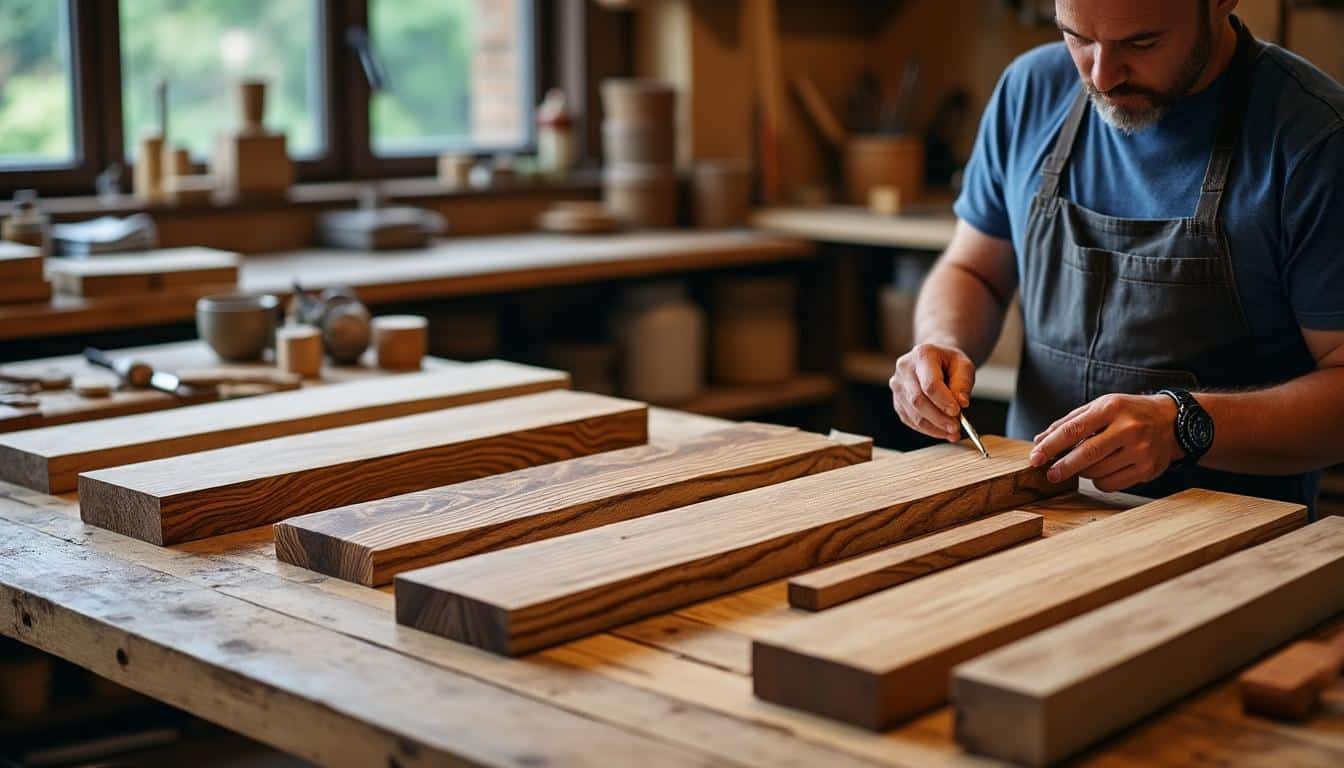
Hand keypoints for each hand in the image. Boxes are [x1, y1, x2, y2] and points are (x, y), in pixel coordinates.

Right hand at [889, 343, 975, 441]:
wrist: (935, 360)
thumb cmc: (949, 362)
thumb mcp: (964, 365)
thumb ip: (963, 383)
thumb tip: (961, 403)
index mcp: (922, 355)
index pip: (930, 384)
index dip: (943, 401)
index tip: (957, 412)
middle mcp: (904, 369)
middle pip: (918, 400)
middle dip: (939, 418)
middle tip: (956, 428)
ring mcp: (897, 385)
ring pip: (913, 414)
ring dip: (934, 427)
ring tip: (952, 432)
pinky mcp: (897, 401)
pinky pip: (910, 420)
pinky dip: (927, 429)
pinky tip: (941, 432)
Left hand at [1029, 393, 1184, 491]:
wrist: (1174, 421)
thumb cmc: (1129, 413)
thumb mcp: (1101, 407)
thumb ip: (1069, 422)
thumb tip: (1039, 441)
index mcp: (1111, 408)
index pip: (1074, 429)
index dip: (1051, 446)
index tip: (1035, 458)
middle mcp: (1128, 428)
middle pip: (1086, 454)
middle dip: (1063, 467)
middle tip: (1049, 474)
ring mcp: (1140, 450)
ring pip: (1096, 472)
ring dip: (1082, 472)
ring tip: (1085, 463)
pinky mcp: (1147, 470)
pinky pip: (1110, 484)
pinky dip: (1099, 481)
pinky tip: (1104, 469)